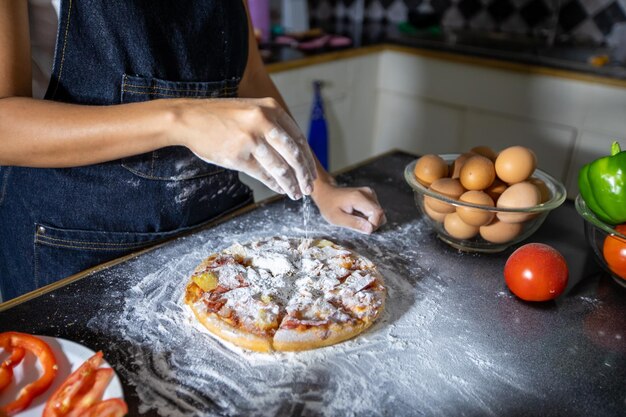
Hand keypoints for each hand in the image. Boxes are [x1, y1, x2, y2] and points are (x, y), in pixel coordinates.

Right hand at [171, 97, 316, 199]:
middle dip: (304, 174)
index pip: (298, 138)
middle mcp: (263, 121)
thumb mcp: (251, 110)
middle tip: (309, 188)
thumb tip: (296, 152)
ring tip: (296, 194)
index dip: (307, 159)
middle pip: (293, 154)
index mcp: (271, 108)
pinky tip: (280, 190)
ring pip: (280, 167)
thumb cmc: (222, 117)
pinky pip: (263, 174)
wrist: (190, 119)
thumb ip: (273, 125)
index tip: (311, 172)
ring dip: (291, 184)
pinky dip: (274, 184)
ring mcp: (251, 139)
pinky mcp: (238, 155)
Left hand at [313, 183, 386, 233]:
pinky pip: (375, 210)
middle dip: (371, 224)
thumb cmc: (329, 206)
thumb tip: (370, 229)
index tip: (362, 229)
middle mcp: (367, 193)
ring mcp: (370, 193)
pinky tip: (357, 213)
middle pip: (380, 214)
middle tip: (356, 224)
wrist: (326, 193)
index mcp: (359, 198)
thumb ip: (354, 223)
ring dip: (369, 220)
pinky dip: (368, 215)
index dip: (373, 225)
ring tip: (354, 217)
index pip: (378, 213)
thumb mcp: (337, 218)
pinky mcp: (370, 195)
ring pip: (379, 213)